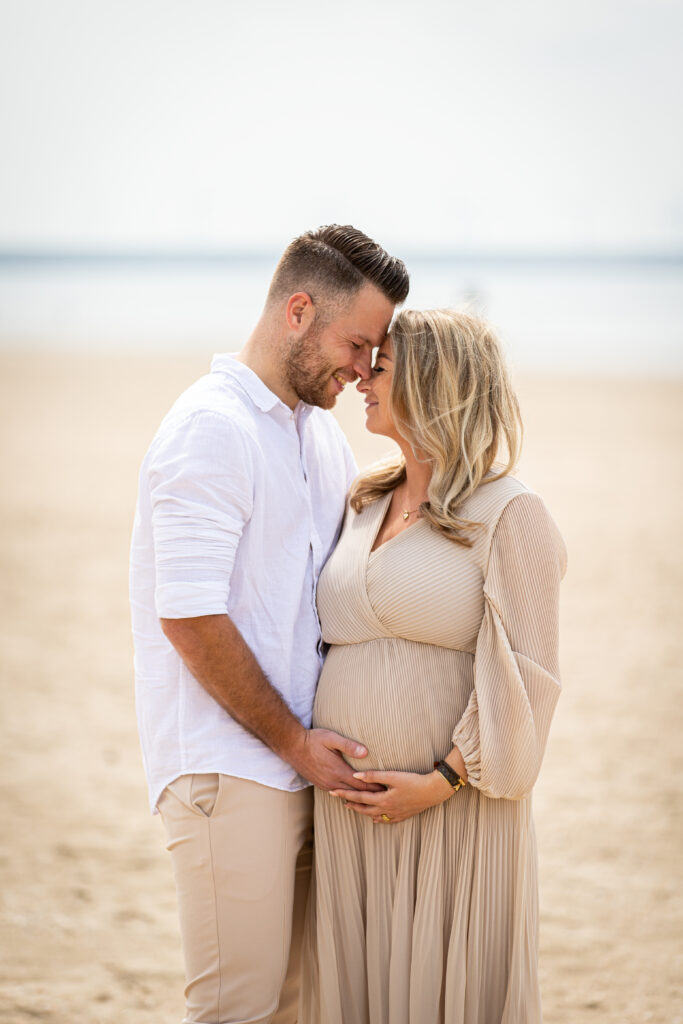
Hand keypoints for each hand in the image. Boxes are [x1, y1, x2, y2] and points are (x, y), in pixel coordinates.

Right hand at [286, 728, 383, 791]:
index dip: (375, 788)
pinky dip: (347, 796)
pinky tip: (352, 797)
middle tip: (385, 798)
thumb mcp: (331, 738)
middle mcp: (333, 781)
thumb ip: (349, 746)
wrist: (292, 746)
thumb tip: (365, 752)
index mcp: (339, 771)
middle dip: (371, 795)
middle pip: (356, 792)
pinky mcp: (320, 784)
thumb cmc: (313, 739)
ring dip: (359, 798)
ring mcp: (326, 784)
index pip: (362, 784)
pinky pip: (336, 793)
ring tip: (371, 802)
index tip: (387, 790)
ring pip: (346, 795)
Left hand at [331, 768, 453, 822]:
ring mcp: (395, 814)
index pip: (359, 796)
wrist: (433, 791)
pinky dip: (378, 819)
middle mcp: (387, 809)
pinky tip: (375, 818)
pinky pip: (387, 820)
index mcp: (382, 799)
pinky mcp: (403, 815)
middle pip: (364, 808)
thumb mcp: (393, 776)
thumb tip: (355, 775)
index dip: (345, 793)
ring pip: (374, 815)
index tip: (333, 791)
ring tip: (353, 808)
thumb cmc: (414, 781)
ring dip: (362, 811)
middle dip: (351, 803)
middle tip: (339, 800)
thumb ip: (373, 776)